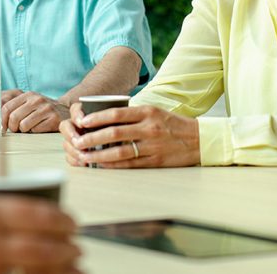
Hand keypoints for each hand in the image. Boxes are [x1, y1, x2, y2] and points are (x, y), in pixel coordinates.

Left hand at [1, 90, 69, 132]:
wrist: (65, 112)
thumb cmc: (42, 110)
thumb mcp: (29, 104)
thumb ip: (15, 108)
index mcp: (28, 95)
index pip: (7, 107)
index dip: (2, 120)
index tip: (3, 128)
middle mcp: (36, 99)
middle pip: (14, 118)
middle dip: (13, 128)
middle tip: (17, 130)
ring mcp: (46, 108)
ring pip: (24, 125)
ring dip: (25, 130)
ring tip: (30, 128)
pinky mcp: (53, 119)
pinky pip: (35, 130)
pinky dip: (35, 132)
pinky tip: (40, 128)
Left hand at [59, 103, 199, 167]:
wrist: (199, 140)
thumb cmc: (171, 124)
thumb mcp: (154, 111)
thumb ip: (132, 114)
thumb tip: (104, 117)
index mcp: (147, 112)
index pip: (117, 113)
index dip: (97, 118)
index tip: (82, 122)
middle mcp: (149, 128)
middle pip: (114, 133)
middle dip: (92, 137)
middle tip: (77, 141)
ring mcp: (152, 146)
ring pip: (120, 151)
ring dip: (99, 155)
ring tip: (84, 156)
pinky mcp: (155, 161)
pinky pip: (130, 164)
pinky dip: (113, 165)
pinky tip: (101, 164)